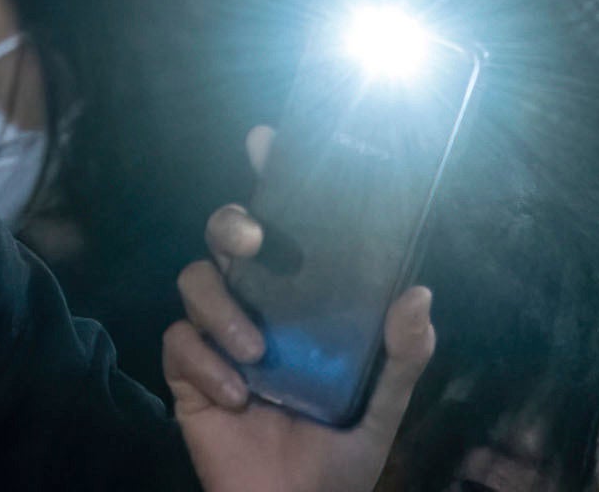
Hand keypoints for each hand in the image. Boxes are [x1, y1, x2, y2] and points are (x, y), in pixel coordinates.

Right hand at [165, 131, 435, 491]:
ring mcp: (217, 336)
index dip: (272, 180)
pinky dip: (206, 364)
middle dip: (231, 226)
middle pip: (225, 236)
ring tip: (256, 357)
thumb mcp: (383, 407)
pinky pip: (180, 341)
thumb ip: (402, 356)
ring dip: (223, 310)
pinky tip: (236, 397)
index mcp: (303, 304)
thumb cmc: (341, 457)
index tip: (267, 142)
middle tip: (251, 242)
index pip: (286, 229)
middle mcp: (257, 306)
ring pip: (195, 281)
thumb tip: (419, 292)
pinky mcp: (185, 371)